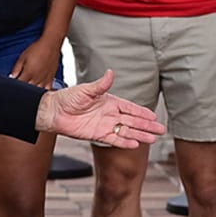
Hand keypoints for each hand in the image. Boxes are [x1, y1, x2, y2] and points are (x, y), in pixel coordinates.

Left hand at [7, 36, 61, 87]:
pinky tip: (40, 89)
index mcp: (29, 73)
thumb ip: (16, 68)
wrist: (51, 45)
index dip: (15, 86)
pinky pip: (47, 89)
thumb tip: (11, 77)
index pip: (19, 85)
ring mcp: (45, 80)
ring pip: (37, 92)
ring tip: (29, 87)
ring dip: (32, 91)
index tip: (13, 85)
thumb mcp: (23, 57)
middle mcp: (37, 78)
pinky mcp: (51, 79)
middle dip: (23, 89)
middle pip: (28, 90)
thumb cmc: (37, 49)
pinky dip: (43, 91)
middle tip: (20, 86)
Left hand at [37, 70, 164, 148]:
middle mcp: (109, 114)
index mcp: (109, 102)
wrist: (54, 112)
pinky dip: (124, 142)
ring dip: (140, 135)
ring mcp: (105, 125)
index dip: (142, 112)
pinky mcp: (97, 135)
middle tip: (161, 130)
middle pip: (132, 121)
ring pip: (126, 131)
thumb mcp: (86, 90)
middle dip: (147, 126)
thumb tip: (111, 73)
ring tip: (153, 139)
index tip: (154, 116)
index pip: (130, 108)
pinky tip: (135, 144)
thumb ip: (100, 85)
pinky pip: (114, 139)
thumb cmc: (68, 98)